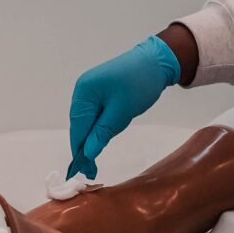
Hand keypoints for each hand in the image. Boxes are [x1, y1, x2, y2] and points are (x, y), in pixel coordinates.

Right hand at [67, 34, 181, 179]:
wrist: (156, 61)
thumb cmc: (139, 84)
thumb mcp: (121, 112)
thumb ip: (102, 133)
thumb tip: (87, 153)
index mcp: (84, 92)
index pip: (77, 128)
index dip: (79, 151)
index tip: (85, 171)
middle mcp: (82, 90)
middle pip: (80, 125)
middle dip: (86, 146)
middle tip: (93, 169)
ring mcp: (90, 90)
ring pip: (87, 121)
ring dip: (93, 137)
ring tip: (98, 154)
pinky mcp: (100, 91)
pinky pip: (95, 113)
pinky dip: (99, 126)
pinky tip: (105, 134)